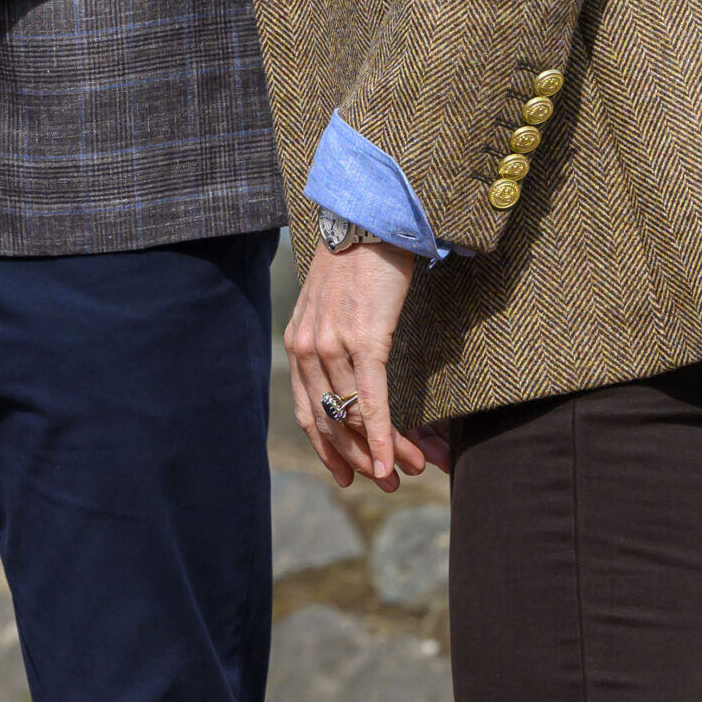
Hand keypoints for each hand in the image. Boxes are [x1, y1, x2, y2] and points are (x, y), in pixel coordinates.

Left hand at [284, 238, 420, 490]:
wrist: (368, 219)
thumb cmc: (357, 262)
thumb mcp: (329, 305)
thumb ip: (329, 341)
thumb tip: (347, 377)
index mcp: (297, 344)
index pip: (309, 412)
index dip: (328, 450)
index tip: (346, 475)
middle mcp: (308, 348)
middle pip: (332, 422)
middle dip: (359, 459)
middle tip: (385, 483)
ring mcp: (334, 345)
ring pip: (356, 416)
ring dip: (382, 451)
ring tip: (404, 473)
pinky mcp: (365, 339)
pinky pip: (374, 399)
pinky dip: (385, 435)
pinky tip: (395, 458)